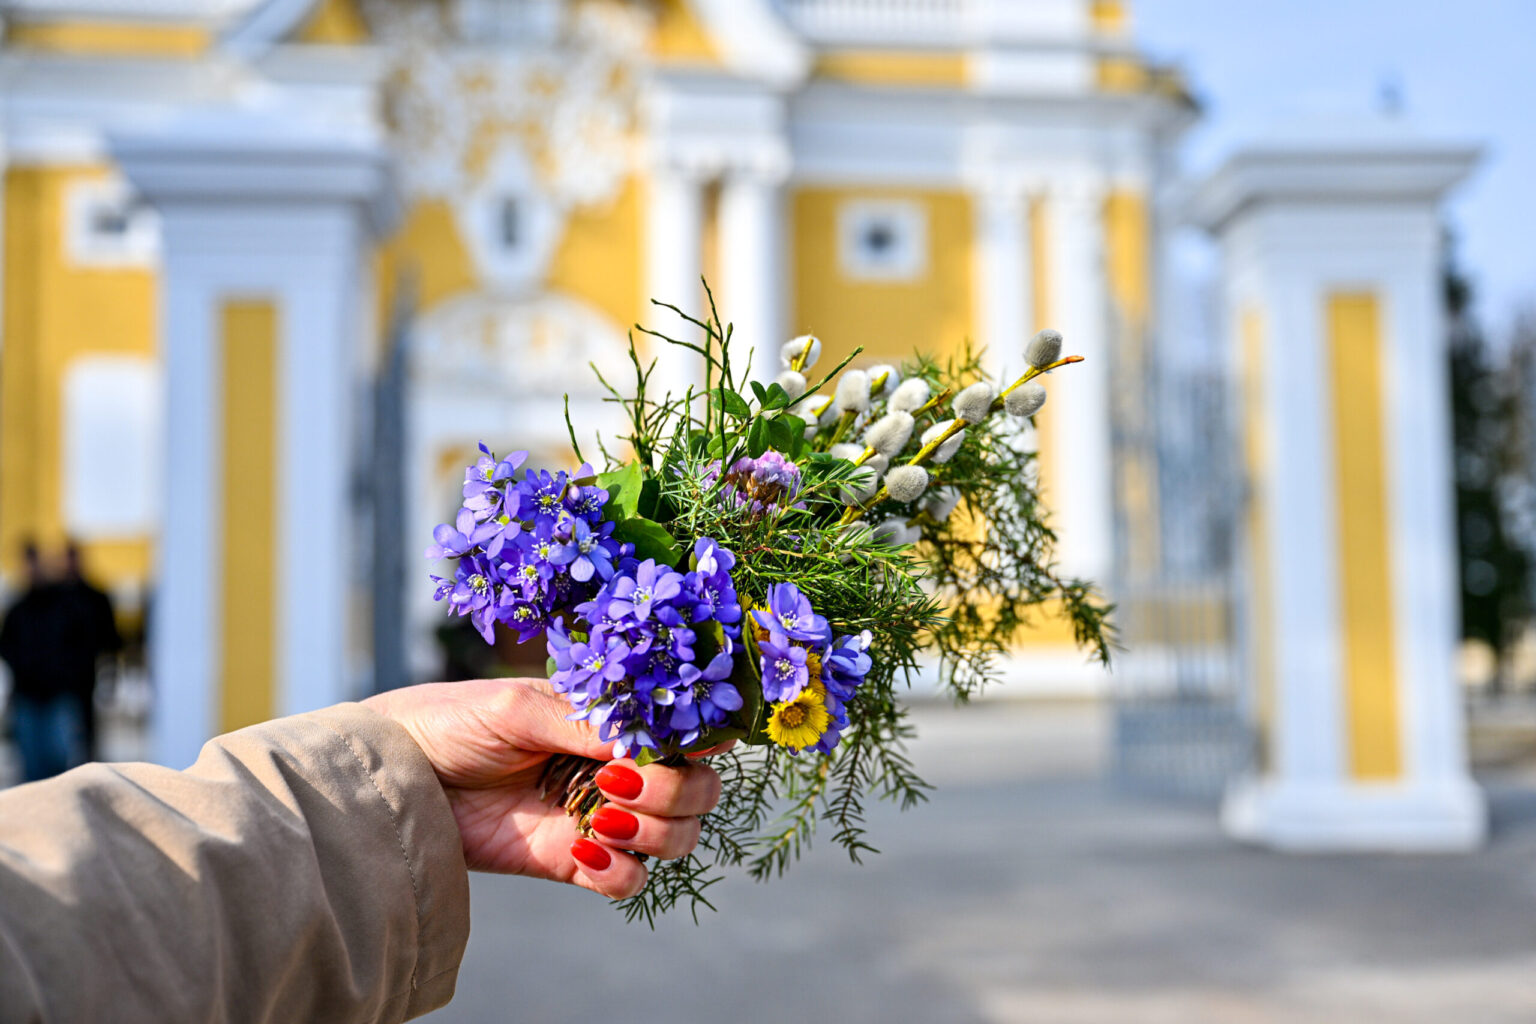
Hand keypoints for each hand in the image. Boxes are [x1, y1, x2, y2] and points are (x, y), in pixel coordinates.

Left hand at [363, 678, 720, 899]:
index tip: (686, 741)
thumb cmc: (451, 723)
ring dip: (656, 829)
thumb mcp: (516, 708)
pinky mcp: (574, 862)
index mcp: (611, 720)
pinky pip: (630, 881)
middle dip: (677, 788)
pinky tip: (586, 851)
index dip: (699, 738)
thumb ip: (582, 723)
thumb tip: (641, 739)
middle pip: (698, 789)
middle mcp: (617, 768)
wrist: (397, 778)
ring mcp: (600, 817)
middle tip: (621, 782)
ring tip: (601, 818)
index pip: (683, 731)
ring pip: (676, 836)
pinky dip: (623, 872)